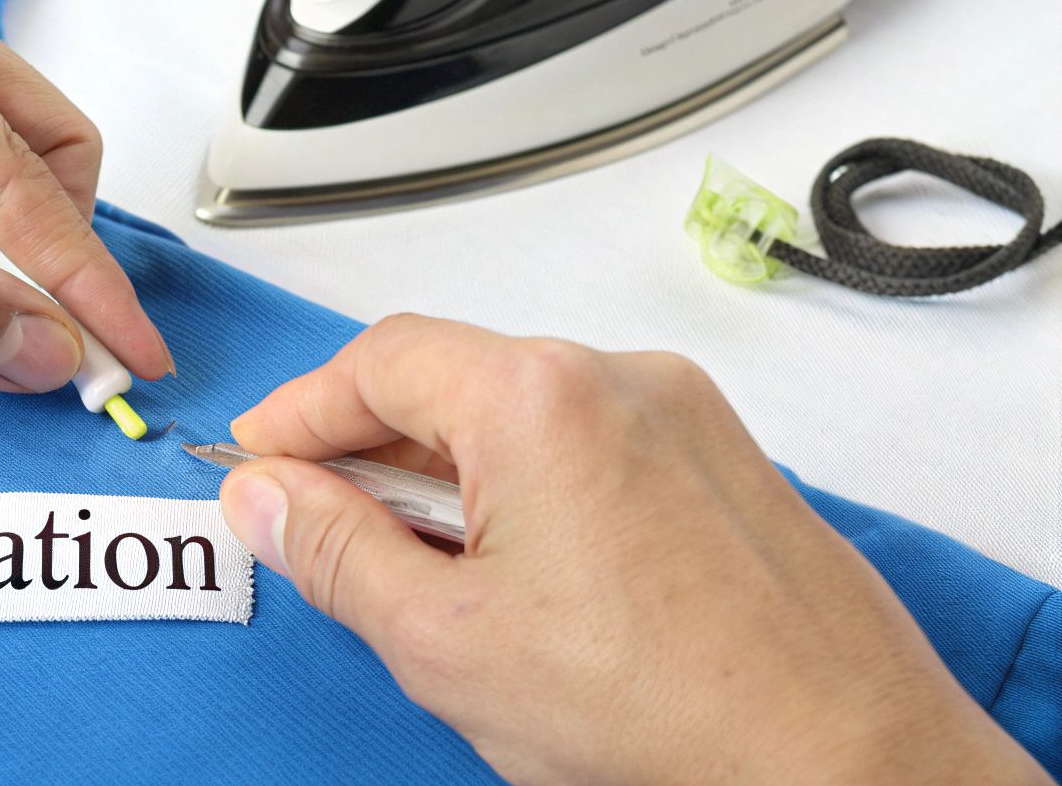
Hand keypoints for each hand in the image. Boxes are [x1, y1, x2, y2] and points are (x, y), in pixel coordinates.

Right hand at [217, 315, 1044, 784]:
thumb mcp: (445, 643)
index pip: (378, 361)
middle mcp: (618, 378)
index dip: (300, 411)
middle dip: (372, 444)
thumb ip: (334, 553)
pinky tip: (517, 568)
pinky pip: (591, 441)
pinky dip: (530, 484)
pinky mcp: (722, 459)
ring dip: (452, 469)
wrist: (846, 760)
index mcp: (538, 398)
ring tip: (422, 564)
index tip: (260, 459)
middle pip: (451, 377)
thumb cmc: (671, 709)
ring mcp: (682, 414)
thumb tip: (267, 500)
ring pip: (522, 411)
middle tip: (320, 517)